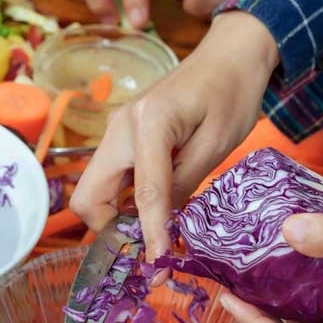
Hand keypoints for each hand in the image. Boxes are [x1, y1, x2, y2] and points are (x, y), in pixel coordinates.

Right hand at [70, 11, 278, 256]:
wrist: (230, 54)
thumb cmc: (232, 93)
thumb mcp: (217, 146)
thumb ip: (184, 186)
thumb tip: (162, 229)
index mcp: (148, 123)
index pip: (143, 194)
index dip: (150, 236)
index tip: (158, 269)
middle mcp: (120, 126)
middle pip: (90, 196)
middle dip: (111, 230)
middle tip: (148, 251)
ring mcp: (117, 129)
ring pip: (97, 190)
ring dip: (118, 217)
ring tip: (156, 236)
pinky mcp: (124, 135)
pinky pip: (113, 177)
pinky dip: (126, 200)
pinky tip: (156, 211)